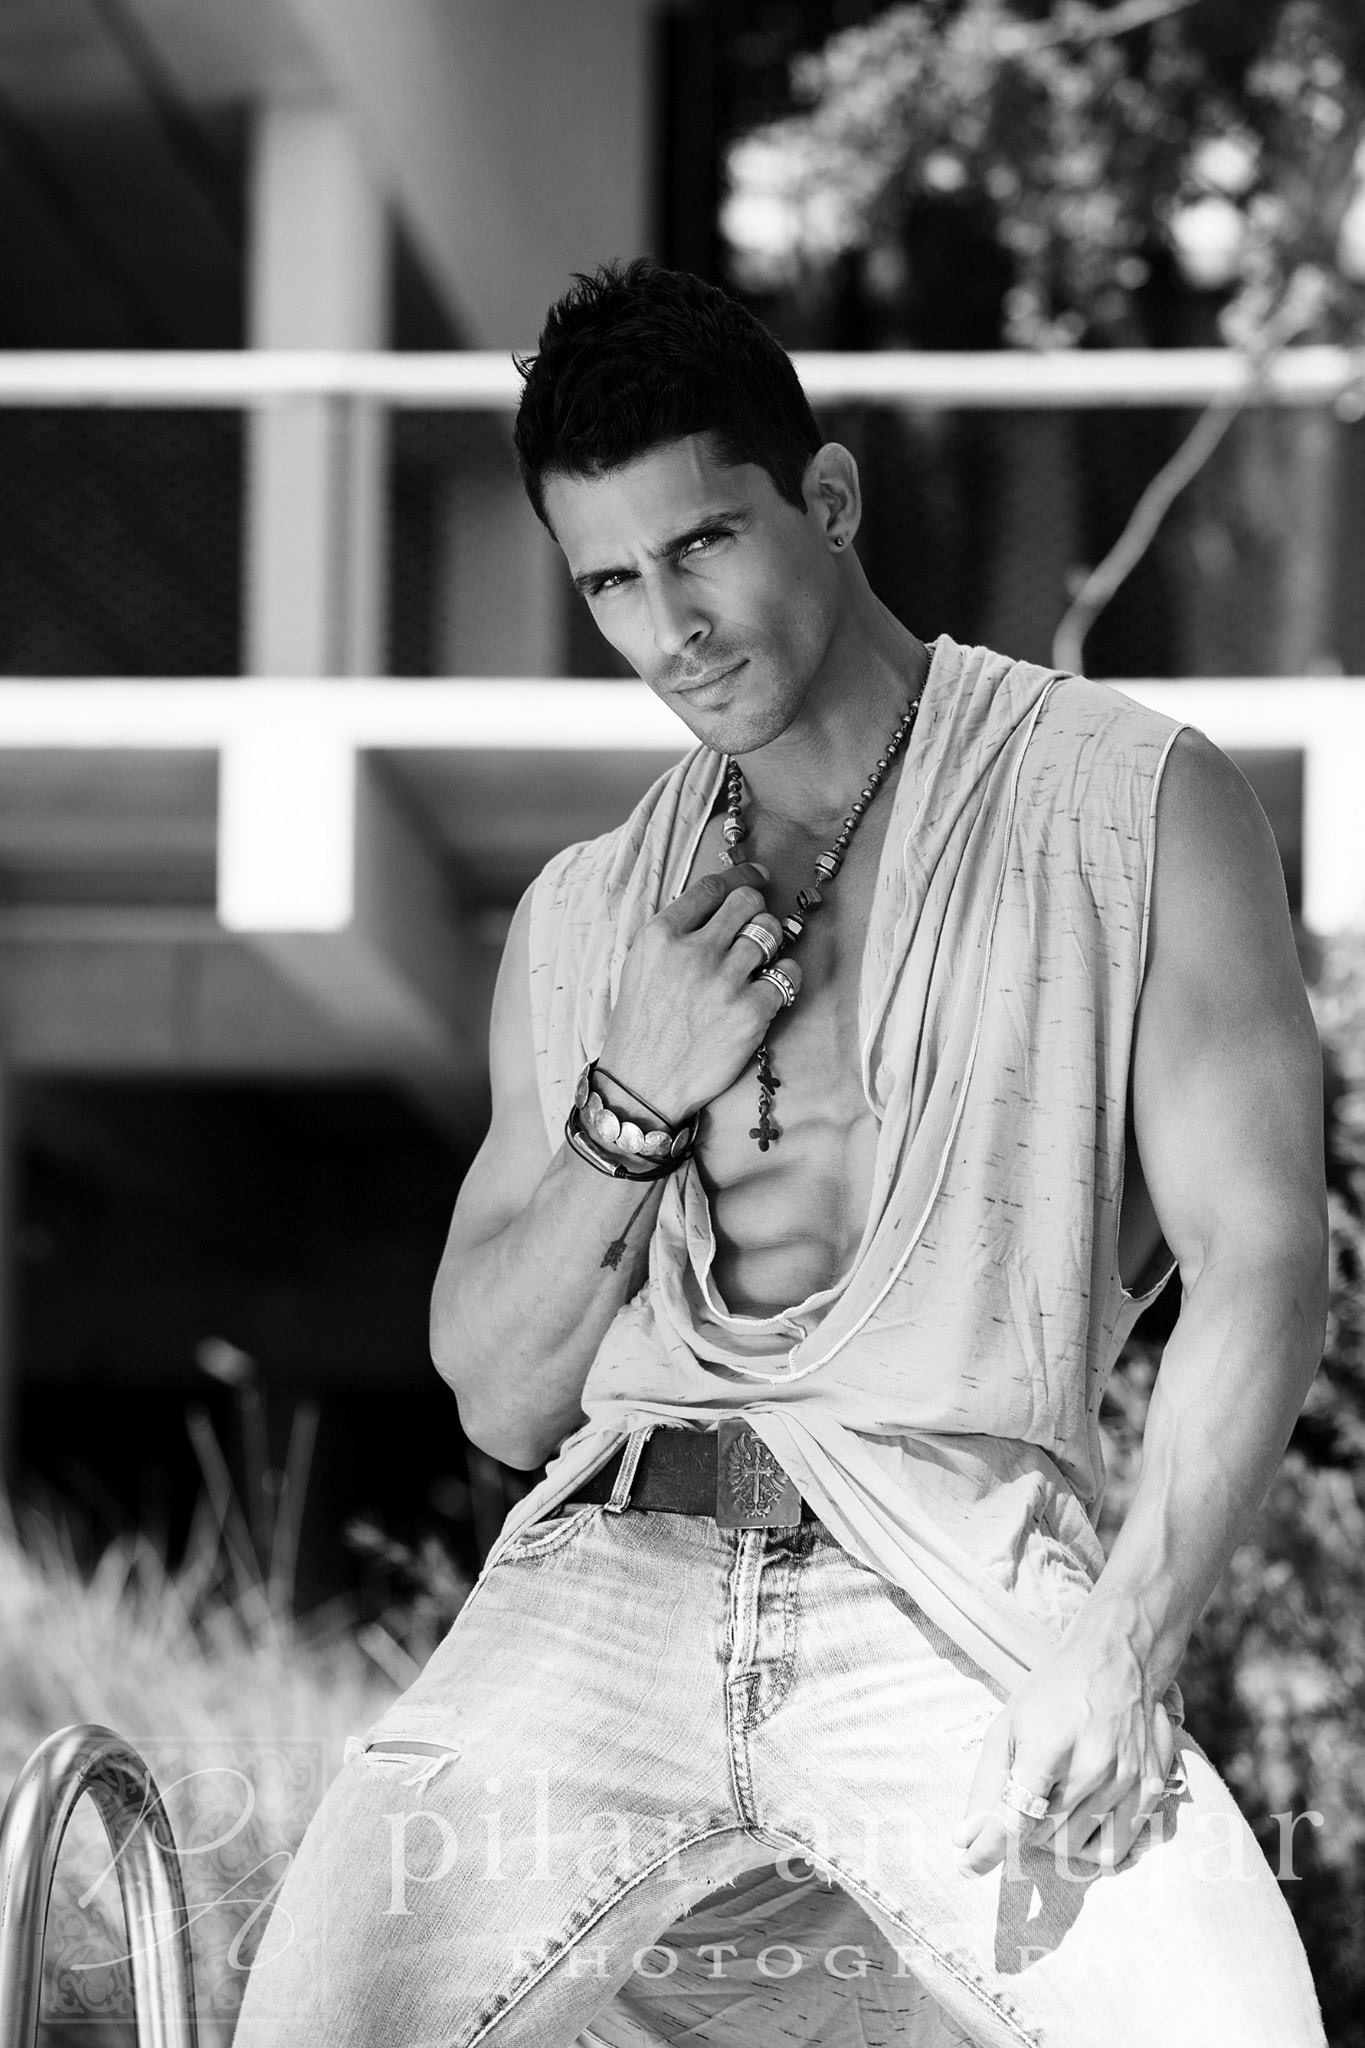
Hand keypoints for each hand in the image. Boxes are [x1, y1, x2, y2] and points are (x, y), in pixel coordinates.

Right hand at [596, 862, 798, 1123]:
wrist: (642, 1085)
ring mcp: (724, 981)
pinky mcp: (751, 1012)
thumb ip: (675, 933)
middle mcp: (693, 952)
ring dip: (771, 943)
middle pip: (748, 901)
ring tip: (760, 962)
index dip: (742, 877)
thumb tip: (719, 906)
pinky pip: (789, 974)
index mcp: (661, 935)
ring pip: (771, 932)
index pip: (713, 887)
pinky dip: (785, 977)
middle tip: (757, 924)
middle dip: (757, 908)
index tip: (756, 879)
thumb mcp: (641, 966)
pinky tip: (771, 988)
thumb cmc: (641, 1026)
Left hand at [951, 1621, 1177, 1877]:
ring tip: (1052, 1804)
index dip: (988, 1850)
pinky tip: (1081, 1822)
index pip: (1016, 1819)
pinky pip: (1115, 1849)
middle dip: (1023, 1833)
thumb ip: (988, 1786)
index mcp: (1047, 1746)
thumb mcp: (1008, 1726)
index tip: (968, 1866)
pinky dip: (1090, 1848)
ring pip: (1077, 1848)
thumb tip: (965, 1840)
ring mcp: (1124, 1781)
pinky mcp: (1149, 1790)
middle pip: (1045, 1838)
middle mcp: (1091, 1767)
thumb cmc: (1053, 1693)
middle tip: (1023, 1805)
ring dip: (1054, 1839)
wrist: (1118, 1660)